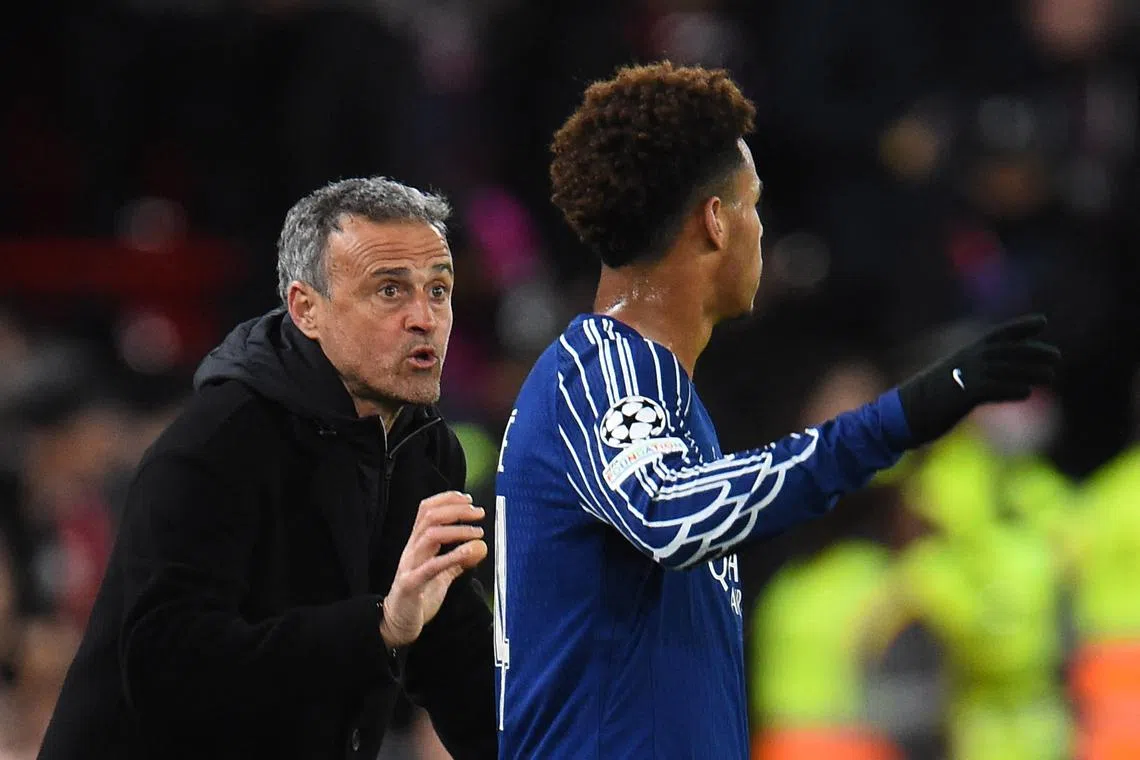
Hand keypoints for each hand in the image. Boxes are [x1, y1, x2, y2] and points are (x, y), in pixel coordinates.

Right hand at [380, 491, 487, 648]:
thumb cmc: (417, 596)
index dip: (448, 499)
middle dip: (456, 509)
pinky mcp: (411, 584)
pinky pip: (431, 566)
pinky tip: (469, 552)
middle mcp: (412, 549)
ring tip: (477, 533)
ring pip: (430, 535)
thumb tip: (480, 548)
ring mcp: (410, 565)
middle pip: (430, 516)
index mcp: (417, 544)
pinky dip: (452, 556)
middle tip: (478, 513)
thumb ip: (458, 561)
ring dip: (458, 530)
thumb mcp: (441, 575)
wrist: (396, 623)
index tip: (469, 500)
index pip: (427, 510)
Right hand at [897, 314, 1061, 446]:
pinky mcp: (961, 395)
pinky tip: (1025, 393)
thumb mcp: (952, 382)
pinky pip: (990, 389)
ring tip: (1050, 376)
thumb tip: (994, 380)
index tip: (1042, 322)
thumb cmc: (927, 401)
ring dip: (1028, 371)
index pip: (997, 335)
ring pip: (1003, 370)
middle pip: (1006, 352)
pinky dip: (1009, 389)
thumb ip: (975, 377)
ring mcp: (963, 377)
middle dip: (1032, 351)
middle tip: (1057, 356)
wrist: (902, 414)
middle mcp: (965, 361)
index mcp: (964, 354)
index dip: (1020, 327)